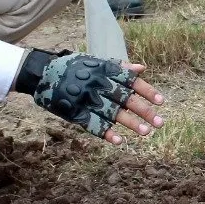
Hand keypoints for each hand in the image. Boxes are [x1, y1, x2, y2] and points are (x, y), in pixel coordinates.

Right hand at [26, 52, 164, 143]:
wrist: (43, 73)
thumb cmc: (74, 67)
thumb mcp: (96, 62)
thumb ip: (119, 66)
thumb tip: (142, 69)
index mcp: (105, 71)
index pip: (131, 81)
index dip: (147, 91)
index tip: (161, 101)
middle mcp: (98, 84)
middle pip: (125, 99)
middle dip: (144, 110)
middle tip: (160, 122)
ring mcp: (87, 99)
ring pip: (112, 113)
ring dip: (130, 123)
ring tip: (146, 132)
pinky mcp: (75, 112)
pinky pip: (93, 124)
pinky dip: (106, 133)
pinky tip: (119, 141)